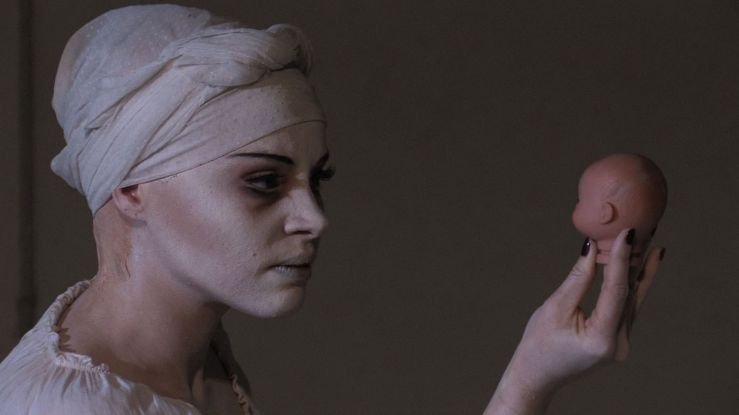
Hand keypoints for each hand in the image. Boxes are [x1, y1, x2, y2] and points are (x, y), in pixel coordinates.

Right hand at [484, 228, 663, 414]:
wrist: (536, 375)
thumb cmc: (539, 343)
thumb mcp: (555, 308)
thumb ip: (578, 279)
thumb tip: (592, 248)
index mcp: (601, 339)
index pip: (616, 291)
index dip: (622, 259)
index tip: (627, 233)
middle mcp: (618, 344)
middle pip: (630, 295)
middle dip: (637, 262)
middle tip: (646, 230)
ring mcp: (620, 345)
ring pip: (632, 301)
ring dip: (639, 272)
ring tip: (651, 244)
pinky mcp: (616, 341)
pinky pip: (627, 309)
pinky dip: (630, 287)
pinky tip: (642, 268)